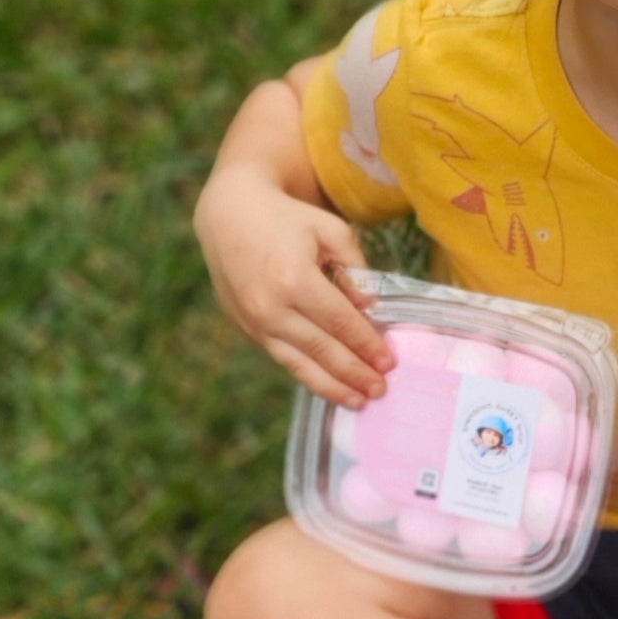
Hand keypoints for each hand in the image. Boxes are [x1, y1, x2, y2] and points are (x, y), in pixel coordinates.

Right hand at [194, 168, 394, 406]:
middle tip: (381, 390)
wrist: (228, 216)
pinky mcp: (246, 329)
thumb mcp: (330, 230)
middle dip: (355, 373)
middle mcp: (271, 307)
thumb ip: (355, 269)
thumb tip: (369, 310)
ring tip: (359, 402)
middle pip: (322, 349)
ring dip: (332, 386)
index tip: (389, 362)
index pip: (340, 322)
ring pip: (299, 364)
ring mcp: (254, 322)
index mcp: (294, 278)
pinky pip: (282, 359)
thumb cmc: (287, 219)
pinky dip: (307, 375)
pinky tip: (328, 386)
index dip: (367, 344)